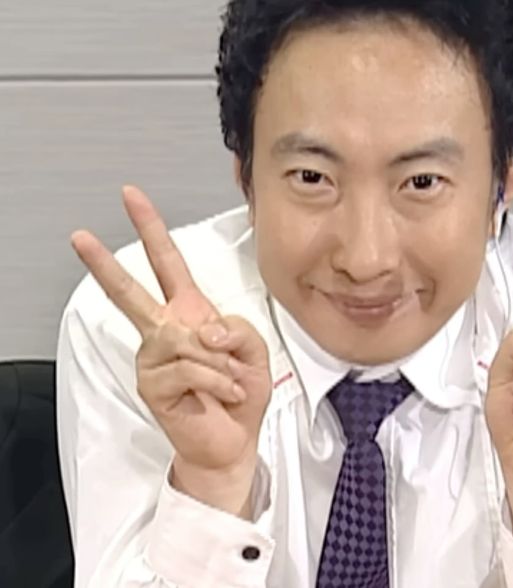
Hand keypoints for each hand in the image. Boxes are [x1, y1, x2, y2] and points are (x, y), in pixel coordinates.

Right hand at [71, 186, 271, 515]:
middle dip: (106, 263)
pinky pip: (192, 368)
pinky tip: (224, 394)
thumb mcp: (253, 349)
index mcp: (190, 314)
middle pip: (131, 292)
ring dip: (219, 360)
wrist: (234, 440)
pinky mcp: (153, 385)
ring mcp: (155, 359)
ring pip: (185, 338)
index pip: (168, 265)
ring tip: (229, 380)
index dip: (152, 230)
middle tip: (80, 236)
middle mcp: (166, 332)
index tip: (131, 197)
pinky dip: (218, 381)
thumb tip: (203, 327)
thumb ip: (235, 326)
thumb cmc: (239, 394)